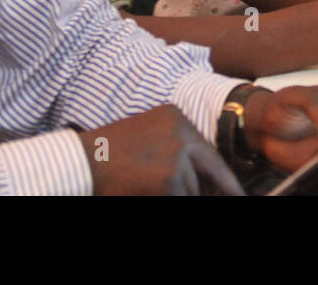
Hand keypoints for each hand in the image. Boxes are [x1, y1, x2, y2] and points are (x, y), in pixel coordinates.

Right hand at [78, 105, 243, 195]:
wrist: (80, 162)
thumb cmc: (108, 155)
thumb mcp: (149, 139)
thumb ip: (178, 152)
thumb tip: (208, 183)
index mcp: (176, 118)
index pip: (209, 152)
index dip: (224, 178)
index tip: (237, 194)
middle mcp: (182, 132)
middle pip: (212, 170)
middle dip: (219, 190)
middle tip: (234, 200)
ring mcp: (177, 156)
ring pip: (194, 191)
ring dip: (183, 195)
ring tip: (152, 186)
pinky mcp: (170, 180)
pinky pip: (181, 199)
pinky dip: (172, 200)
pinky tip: (147, 192)